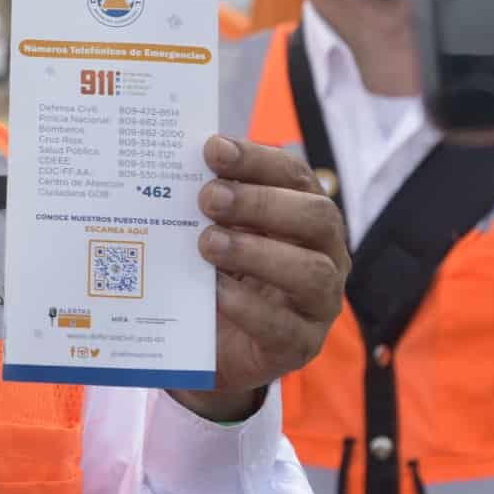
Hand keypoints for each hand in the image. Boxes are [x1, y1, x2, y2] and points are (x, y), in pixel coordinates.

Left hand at [171, 136, 350, 421]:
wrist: (211, 344)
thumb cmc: (216, 273)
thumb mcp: (213, 232)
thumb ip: (208, 204)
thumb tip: (169, 164)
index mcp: (303, 213)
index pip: (294, 176)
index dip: (257, 159)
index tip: (213, 149)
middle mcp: (324, 253)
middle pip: (316, 217)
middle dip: (261, 202)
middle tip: (208, 197)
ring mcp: (318, 303)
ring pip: (313, 272)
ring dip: (256, 252)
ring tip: (207, 243)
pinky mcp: (299, 345)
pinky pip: (284, 326)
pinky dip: (247, 306)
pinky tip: (214, 291)